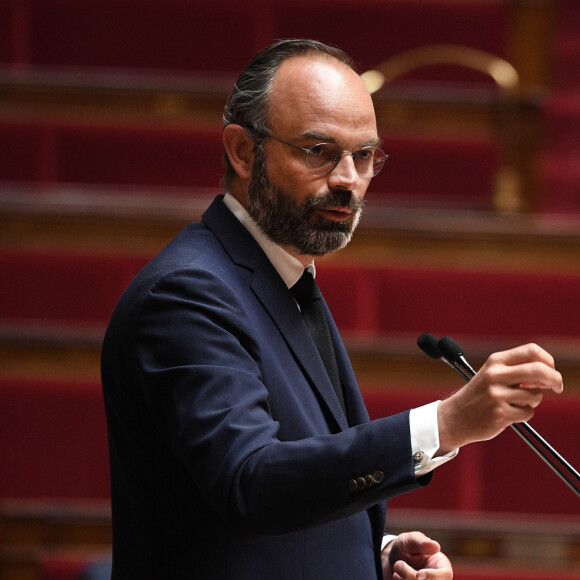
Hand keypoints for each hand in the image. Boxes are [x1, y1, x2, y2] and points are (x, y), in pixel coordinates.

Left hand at [382, 531, 451, 579]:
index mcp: (441, 564)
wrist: (393, 559)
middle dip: (412, 577)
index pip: (445, 574)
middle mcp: (438, 578)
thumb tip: (436, 546)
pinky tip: (396, 576)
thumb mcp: (410, 540)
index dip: (432, 576)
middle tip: (398, 564)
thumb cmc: (405, 546)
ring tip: (396, 568)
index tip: (418, 574)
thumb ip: (421, 543)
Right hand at [437, 343, 562, 453]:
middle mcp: (495, 375)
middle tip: (557, 386)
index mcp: (495, 361)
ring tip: (517, 402)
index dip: (548, 360)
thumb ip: (517, 369)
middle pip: (539, 370)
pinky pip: (528, 413)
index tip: (551, 370)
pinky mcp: (500, 414)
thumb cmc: (479, 394)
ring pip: (536, 395)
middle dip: (555, 379)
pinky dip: (524, 414)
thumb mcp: (492, 373)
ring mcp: (497, 395)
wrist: (455, 416)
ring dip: (533, 400)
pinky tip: (508, 412)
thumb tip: (548, 373)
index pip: (531, 350)